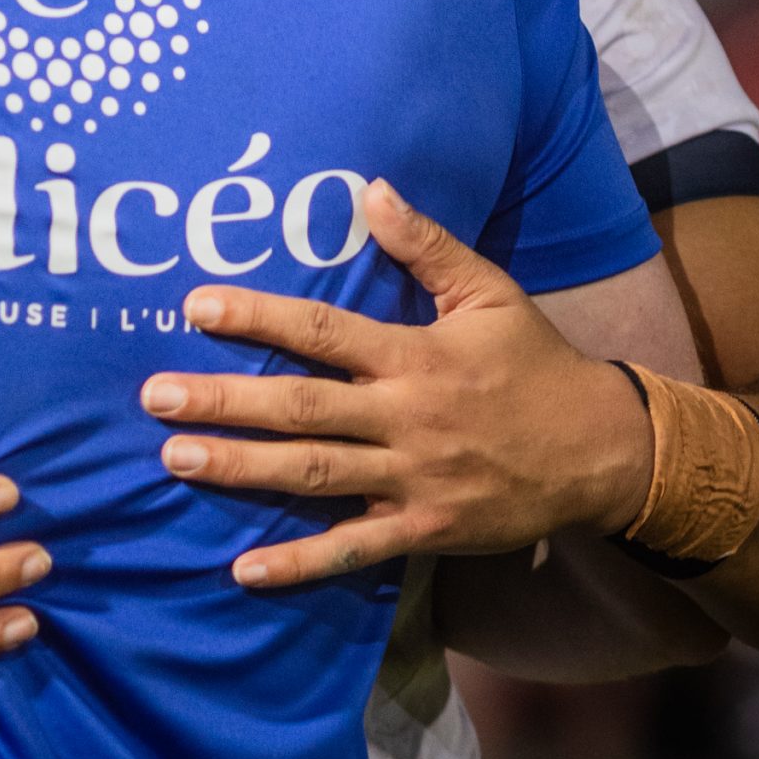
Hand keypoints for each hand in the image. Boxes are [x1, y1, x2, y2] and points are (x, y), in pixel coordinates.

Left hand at [139, 180, 652, 589]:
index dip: (259, 318)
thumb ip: (427, 245)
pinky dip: (300, 562)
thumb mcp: (491, 294)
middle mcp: (408, 417)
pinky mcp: (425, 530)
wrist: (603, 452)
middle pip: (303, 408)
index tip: (195, 307)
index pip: (323, 332)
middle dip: (226, 400)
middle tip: (155, 396)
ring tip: (175, 458)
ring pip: (315, 475)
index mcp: (416, 355)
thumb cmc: (535, 364)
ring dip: (242, 469)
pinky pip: (353, 549)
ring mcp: (414, 479)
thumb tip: (370, 189)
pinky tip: (243, 568)